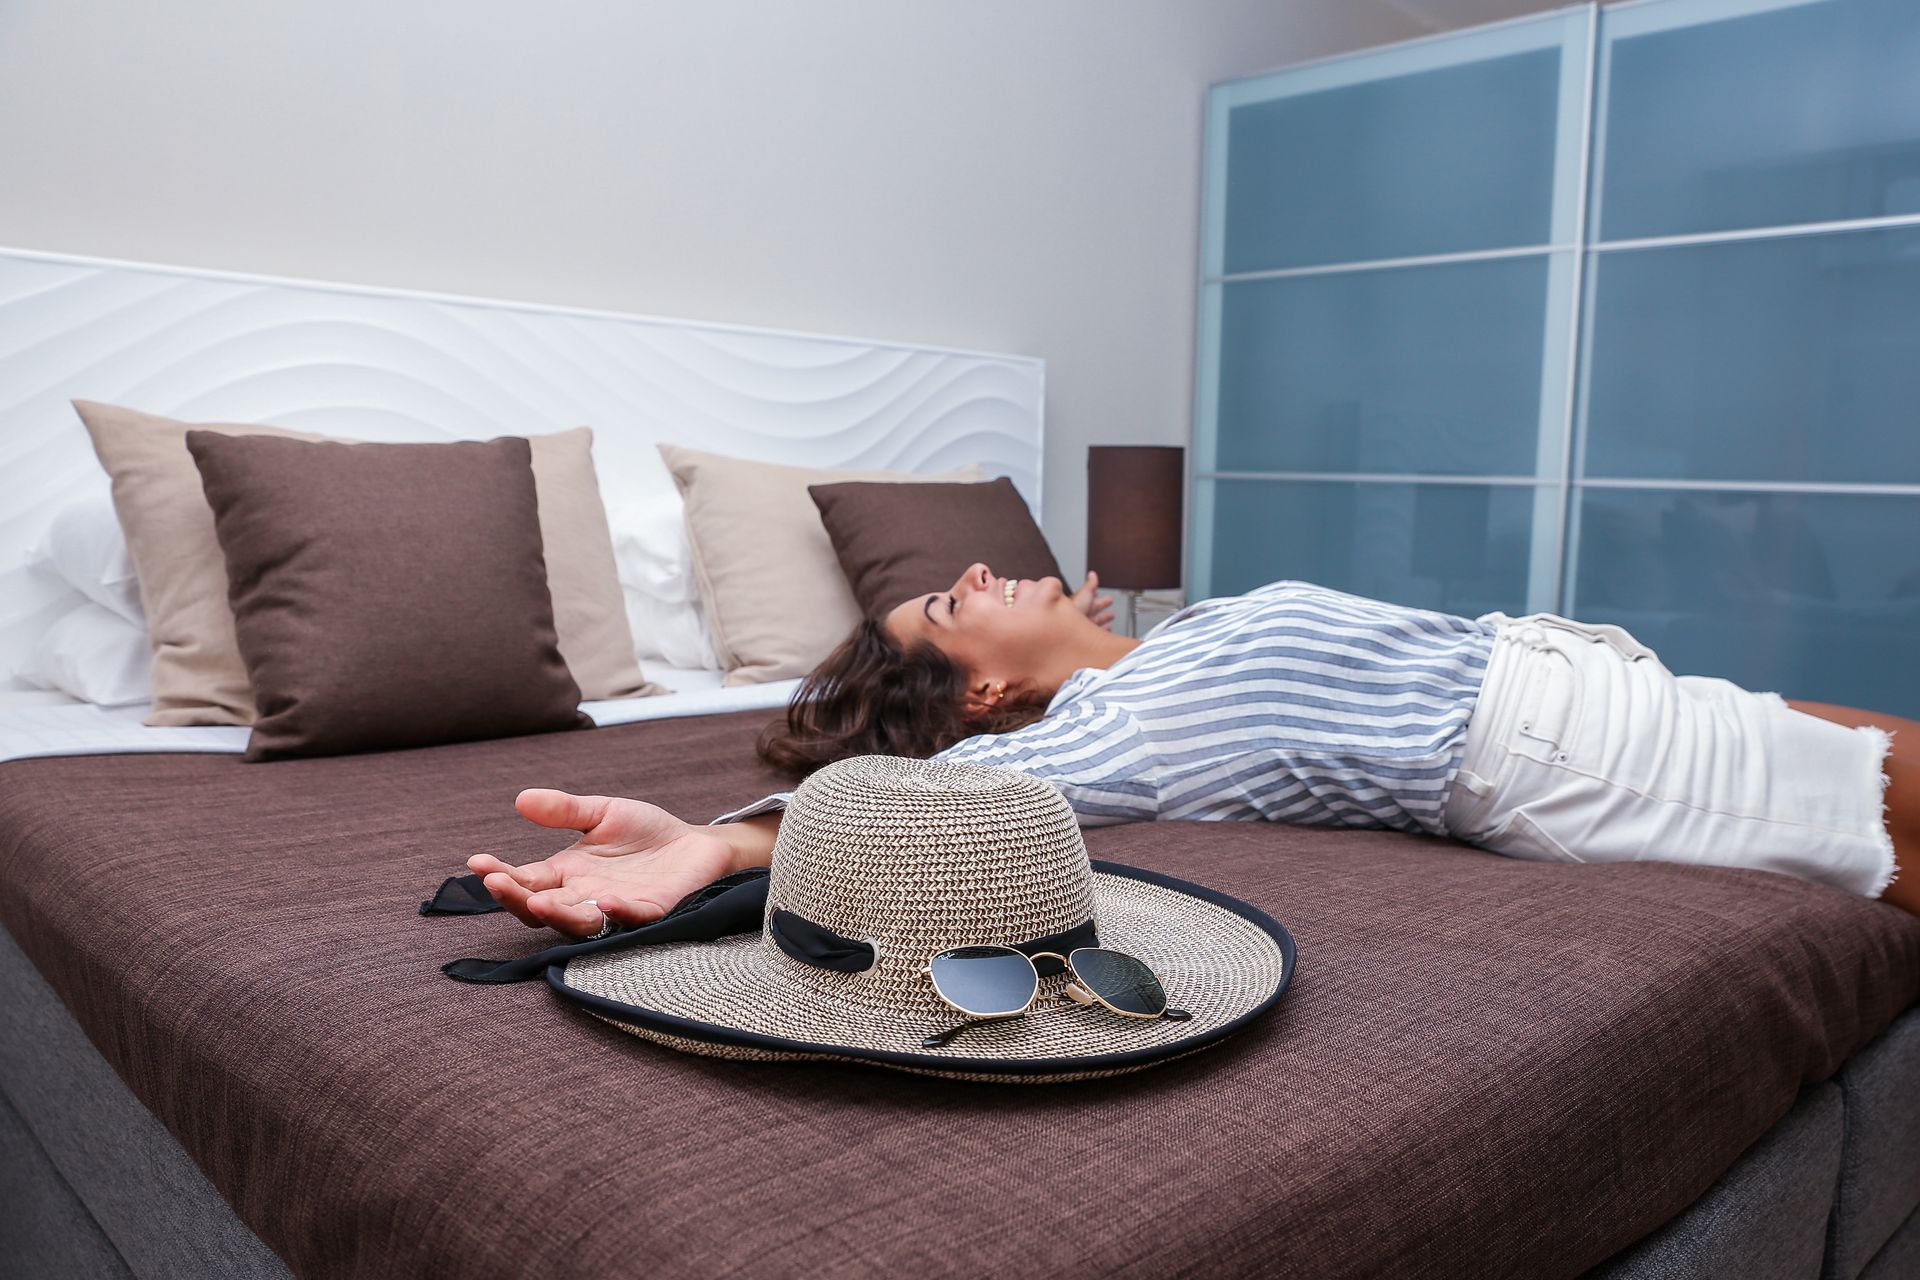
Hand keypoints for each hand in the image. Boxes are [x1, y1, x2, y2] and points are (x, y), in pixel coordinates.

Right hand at [467, 790, 747, 937]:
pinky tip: (606, 902)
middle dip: (516, 898)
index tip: (477, 862)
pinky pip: (631, 919)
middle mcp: (585, 897)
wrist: (697, 845)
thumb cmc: (647, 833)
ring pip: (578, 922)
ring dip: (557, 913)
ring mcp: (615, 909)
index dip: (500, 875)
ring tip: (537, 900)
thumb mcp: (602, 813)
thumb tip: (521, 799)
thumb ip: (564, 810)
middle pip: (541, 908)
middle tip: (496, 883)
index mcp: (568, 874)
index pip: (525, 880)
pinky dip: (618, 913)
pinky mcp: (651, 912)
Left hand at [1072, 571, 1115, 630]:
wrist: (1068, 627)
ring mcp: (1083, 626)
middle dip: (1102, 604)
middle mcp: (1079, 614)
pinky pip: (1096, 632)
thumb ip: (1090, 584)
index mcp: (1078, 603)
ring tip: (1111, 615)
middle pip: (1092, 608)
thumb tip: (1092, 574)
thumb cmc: (1073, 611)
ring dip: (1104, 617)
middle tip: (1109, 601)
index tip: (1098, 591)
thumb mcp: (1084, 593)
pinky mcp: (1087, 636)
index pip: (1087, 597)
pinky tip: (1108, 629)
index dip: (1093, 593)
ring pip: (1095, 620)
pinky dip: (1103, 630)